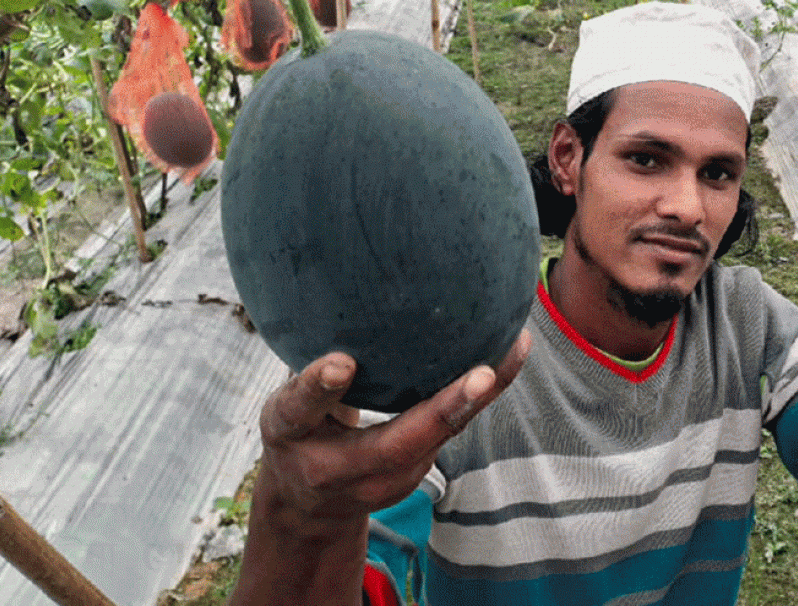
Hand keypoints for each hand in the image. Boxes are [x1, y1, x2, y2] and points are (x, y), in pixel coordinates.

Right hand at [254, 331, 530, 529]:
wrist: (305, 508)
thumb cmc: (297, 431)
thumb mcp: (286, 403)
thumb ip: (308, 370)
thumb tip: (336, 290)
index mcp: (290, 434)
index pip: (300, 411)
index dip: (319, 388)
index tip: (342, 364)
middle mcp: (332, 468)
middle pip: (392, 446)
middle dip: (440, 412)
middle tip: (481, 376)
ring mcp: (377, 482)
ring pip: (434, 443)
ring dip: (477, 401)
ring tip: (512, 351)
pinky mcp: (409, 477)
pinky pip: (450, 434)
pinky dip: (479, 398)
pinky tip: (507, 360)